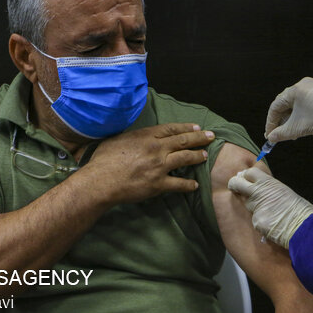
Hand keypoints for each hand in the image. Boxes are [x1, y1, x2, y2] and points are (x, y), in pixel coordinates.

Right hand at [84, 123, 214, 204]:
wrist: (101, 181)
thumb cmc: (103, 160)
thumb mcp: (116, 139)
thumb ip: (131, 137)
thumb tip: (134, 137)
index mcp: (146, 136)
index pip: (171, 129)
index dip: (186, 128)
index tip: (196, 127)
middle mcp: (156, 148)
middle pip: (183, 141)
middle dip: (199, 138)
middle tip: (211, 137)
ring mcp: (159, 166)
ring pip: (185, 158)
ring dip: (197, 156)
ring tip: (205, 156)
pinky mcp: (158, 184)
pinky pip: (178, 184)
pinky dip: (188, 184)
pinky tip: (194, 185)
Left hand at [228, 167, 312, 248]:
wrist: (305, 228)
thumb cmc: (301, 210)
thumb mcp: (285, 192)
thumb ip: (270, 189)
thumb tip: (260, 188)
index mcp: (269, 183)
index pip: (250, 173)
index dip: (245, 175)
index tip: (244, 178)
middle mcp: (259, 193)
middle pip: (237, 183)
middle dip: (234, 184)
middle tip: (236, 188)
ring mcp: (256, 207)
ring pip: (248, 205)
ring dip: (253, 207)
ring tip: (269, 213)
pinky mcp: (256, 221)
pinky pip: (255, 220)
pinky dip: (261, 222)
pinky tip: (272, 225)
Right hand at [265, 77, 312, 142]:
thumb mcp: (301, 128)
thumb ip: (282, 133)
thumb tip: (271, 137)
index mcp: (295, 90)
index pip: (275, 107)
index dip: (271, 123)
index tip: (270, 135)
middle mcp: (304, 84)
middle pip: (286, 104)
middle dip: (282, 121)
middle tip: (280, 135)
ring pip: (298, 105)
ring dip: (293, 119)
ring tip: (294, 132)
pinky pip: (308, 103)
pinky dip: (304, 114)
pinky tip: (306, 125)